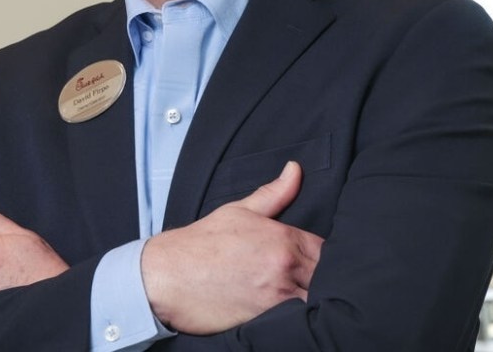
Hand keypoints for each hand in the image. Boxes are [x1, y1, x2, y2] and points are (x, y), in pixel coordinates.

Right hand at [141, 161, 323, 334]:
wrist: (165, 276)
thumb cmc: (201, 244)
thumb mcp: (240, 211)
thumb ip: (275, 193)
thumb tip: (295, 170)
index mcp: (284, 240)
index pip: (327, 251)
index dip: (327, 258)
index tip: (317, 262)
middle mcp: (285, 268)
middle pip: (325, 277)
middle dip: (322, 279)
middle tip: (309, 281)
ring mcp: (276, 297)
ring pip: (314, 301)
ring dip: (312, 300)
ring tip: (302, 298)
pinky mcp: (263, 321)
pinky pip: (294, 322)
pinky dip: (296, 319)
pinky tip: (291, 316)